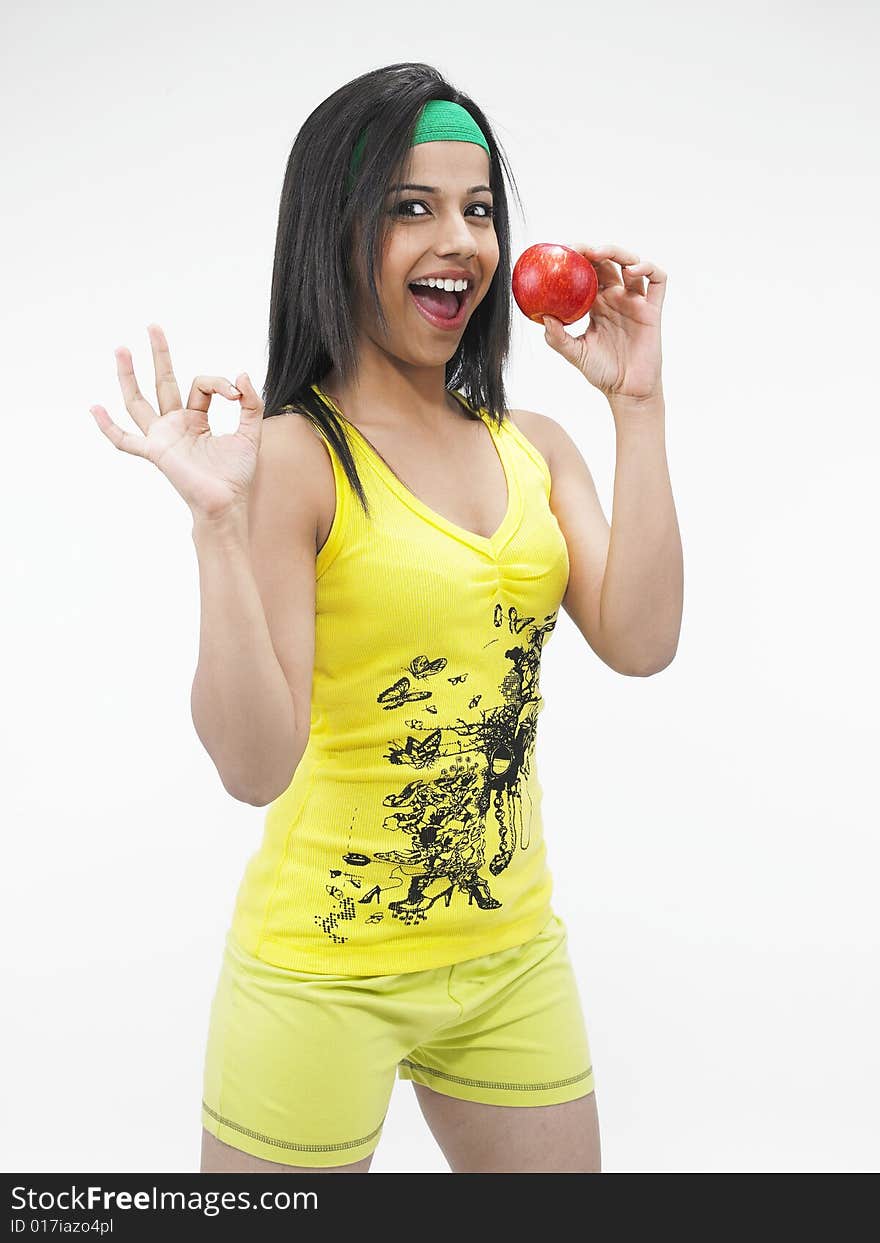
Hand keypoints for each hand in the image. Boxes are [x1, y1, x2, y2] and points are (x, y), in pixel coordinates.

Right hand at [89, 324, 263, 520]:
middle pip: (162, 383)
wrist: (228, 504)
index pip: (200, 385)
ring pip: (139, 402)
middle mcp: (175, 425)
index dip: (218, 383)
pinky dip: (109, 427)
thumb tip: (242, 375)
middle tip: (153, 326)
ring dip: (129, 376)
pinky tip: (94, 409)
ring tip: (122, 349)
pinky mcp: (156, 452)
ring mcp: (162, 438)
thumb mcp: (250, 434)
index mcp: (195, 420)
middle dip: (159, 355)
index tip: (236, 393)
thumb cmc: (236, 475)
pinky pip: (126, 440)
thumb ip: (251, 404)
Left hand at [542, 243, 666, 401]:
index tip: (563, 252)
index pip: (588, 273)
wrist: (626, 391)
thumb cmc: (602, 372)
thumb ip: (558, 337)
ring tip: (601, 253)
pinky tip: (633, 270)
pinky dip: (648, 268)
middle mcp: (616, 298)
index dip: (578, 259)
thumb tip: (543, 316)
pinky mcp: (653, 310)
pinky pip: (657, 281)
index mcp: (597, 305)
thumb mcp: (574, 353)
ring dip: (619, 253)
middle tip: (580, 249)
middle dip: (595, 250)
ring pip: (632, 265)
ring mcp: (635, 302)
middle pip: (608, 263)